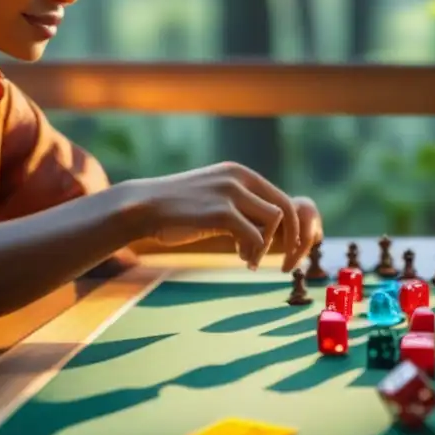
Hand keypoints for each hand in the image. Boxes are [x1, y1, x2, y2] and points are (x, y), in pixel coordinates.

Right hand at [124, 162, 314, 272]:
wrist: (142, 207)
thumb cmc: (177, 209)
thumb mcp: (214, 198)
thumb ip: (241, 206)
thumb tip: (268, 228)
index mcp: (240, 173)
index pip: (281, 197)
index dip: (291, 225)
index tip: (288, 246)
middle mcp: (239, 177)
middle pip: (286, 208)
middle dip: (292, 237)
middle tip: (286, 260)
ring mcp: (230, 193)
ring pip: (273, 221)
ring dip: (266, 246)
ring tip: (249, 259)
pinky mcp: (220, 212)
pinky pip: (255, 236)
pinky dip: (254, 253)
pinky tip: (244, 260)